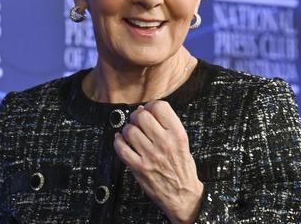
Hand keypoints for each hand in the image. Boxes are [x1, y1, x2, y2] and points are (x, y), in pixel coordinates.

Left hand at [114, 100, 203, 223]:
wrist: (183, 195)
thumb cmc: (182, 167)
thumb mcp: (182, 142)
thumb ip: (166, 125)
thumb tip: (144, 109)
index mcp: (177, 134)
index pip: (159, 107)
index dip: (151, 105)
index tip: (148, 110)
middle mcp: (164, 143)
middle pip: (142, 116)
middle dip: (136, 116)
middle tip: (137, 121)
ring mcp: (151, 156)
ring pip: (129, 131)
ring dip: (127, 130)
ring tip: (131, 133)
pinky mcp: (139, 167)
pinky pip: (121, 148)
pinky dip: (118, 141)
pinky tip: (121, 140)